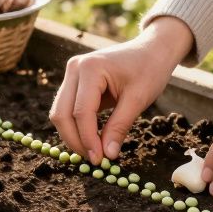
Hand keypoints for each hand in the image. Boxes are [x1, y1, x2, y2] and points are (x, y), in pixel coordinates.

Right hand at [50, 17, 193, 163]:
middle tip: (94, 160)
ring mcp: (72, 73)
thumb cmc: (149, 70)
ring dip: (73, 135)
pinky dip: (76, 126)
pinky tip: (91, 140)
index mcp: (90, 68)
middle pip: (62, 113)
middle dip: (75, 140)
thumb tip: (107, 155)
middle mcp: (75, 68)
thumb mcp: (138, 99)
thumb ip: (119, 127)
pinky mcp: (74, 81)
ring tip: (93, 152)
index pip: (81, 112)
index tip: (99, 161)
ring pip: (60, 113)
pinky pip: (67, 108)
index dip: (88, 139)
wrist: (152, 50)